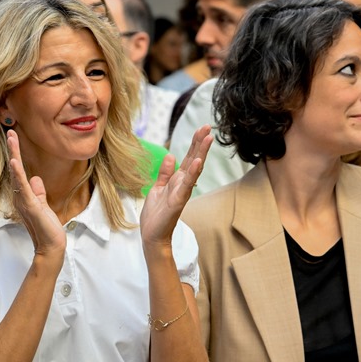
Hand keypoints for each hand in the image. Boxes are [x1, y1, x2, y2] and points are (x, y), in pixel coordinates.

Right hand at [6, 130, 65, 255]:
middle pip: (14, 169)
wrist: (51, 245)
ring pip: (16, 174)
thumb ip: (38, 191)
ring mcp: (23, 200)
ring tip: (11, 139)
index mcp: (23, 194)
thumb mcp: (43, 205)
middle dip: (13, 150)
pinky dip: (18, 174)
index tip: (14, 138)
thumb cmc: (47, 227)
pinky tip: (14, 163)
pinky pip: (22, 187)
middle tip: (10, 131)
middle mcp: (19, 196)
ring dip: (14, 155)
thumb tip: (35, 178)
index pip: (18, 171)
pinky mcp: (30, 205)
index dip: (16, 154)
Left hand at [140, 125, 212, 245]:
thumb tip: (170, 156)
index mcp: (177, 179)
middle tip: (208, 127)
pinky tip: (198, 161)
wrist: (152, 234)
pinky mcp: (178, 200)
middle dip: (200, 143)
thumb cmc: (156, 214)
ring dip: (201, 153)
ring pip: (194, 168)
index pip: (188, 157)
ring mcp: (182, 191)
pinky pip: (186, 184)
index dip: (194, 143)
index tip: (201, 128)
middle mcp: (183, 183)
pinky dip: (193, 173)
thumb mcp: (157, 188)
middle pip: (194, 159)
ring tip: (208, 138)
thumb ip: (164, 173)